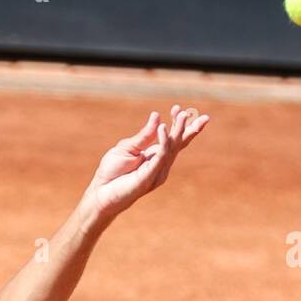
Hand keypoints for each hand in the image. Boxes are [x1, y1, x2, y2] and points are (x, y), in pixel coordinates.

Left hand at [80, 105, 208, 229]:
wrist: (101, 192)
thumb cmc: (112, 172)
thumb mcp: (128, 148)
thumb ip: (144, 135)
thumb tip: (157, 116)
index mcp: (155, 155)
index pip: (173, 139)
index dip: (179, 125)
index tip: (179, 108)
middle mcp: (160, 164)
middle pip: (179, 144)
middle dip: (189, 128)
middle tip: (199, 115)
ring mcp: (156, 171)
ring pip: (172, 148)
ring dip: (178, 131)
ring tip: (182, 114)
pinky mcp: (149, 177)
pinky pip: (159, 158)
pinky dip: (163, 143)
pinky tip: (163, 128)